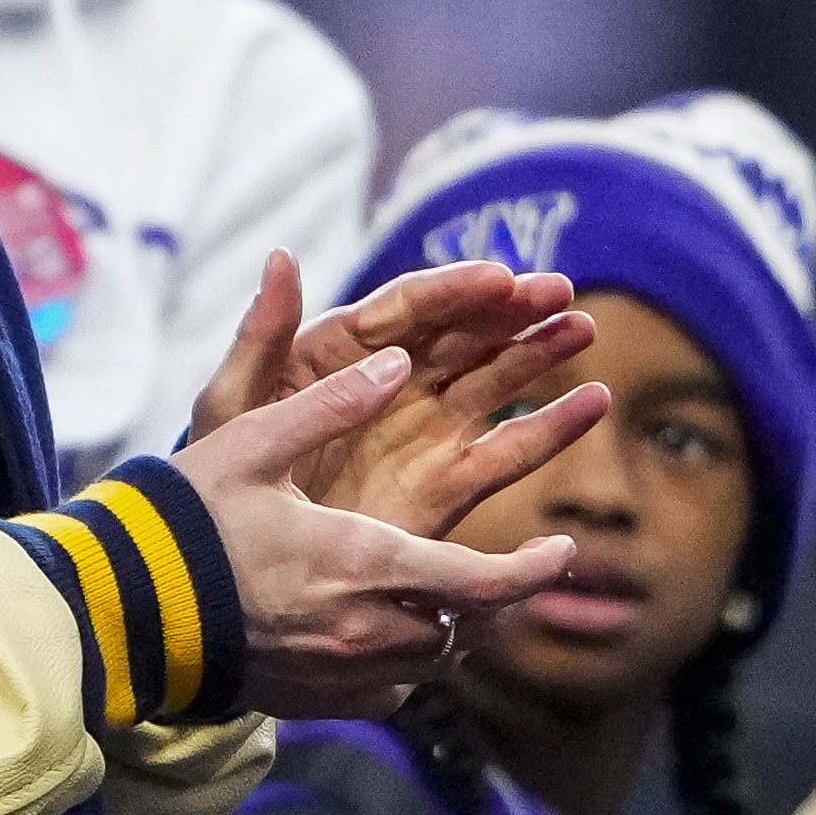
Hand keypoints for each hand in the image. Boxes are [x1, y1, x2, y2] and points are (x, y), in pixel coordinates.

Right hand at [167, 348, 581, 719]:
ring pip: (433, 663)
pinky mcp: (315, 700)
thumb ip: (331, 402)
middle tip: (504, 566)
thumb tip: (398, 359)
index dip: (536, 570)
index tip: (562, 550)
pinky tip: (379, 636)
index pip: (486, 582)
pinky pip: (389, 693)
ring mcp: (342, 672)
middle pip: (468, 627)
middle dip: (494, 596)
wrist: (122, 611)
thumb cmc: (184, 522)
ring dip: (450, 629)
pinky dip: (403, 666)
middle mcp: (368, 628)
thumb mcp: (252, 442)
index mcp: (367, 561)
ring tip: (445, 595)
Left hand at [189, 250, 608, 539]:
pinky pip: (507, 451)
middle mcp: (392, 381)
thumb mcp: (232, 401)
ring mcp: (423, 431)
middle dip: (511, 311)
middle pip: (463, 335)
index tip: (502, 277)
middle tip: (560, 292)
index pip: (409, 308)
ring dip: (539, 354)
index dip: (456, 290)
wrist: (241, 559)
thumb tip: (281, 255)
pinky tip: (592, 403)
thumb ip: (261, 334)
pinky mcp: (446, 485)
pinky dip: (551, 427)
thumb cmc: (223, 470)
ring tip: (581, 329)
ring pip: (494, 382)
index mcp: (341, 351)